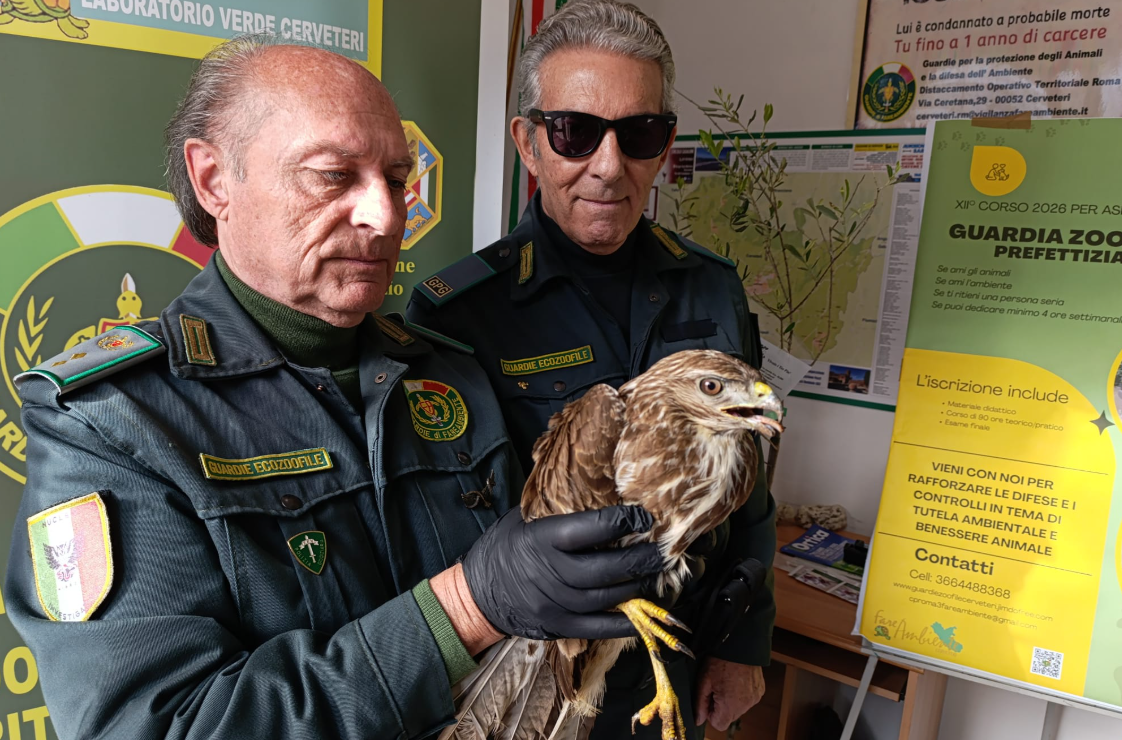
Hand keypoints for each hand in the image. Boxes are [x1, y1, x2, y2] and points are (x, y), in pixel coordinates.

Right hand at [461, 505, 662, 640]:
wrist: (477, 593)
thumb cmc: (505, 547)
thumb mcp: (525, 518)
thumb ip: (559, 511)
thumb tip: (600, 494)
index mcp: (543, 539)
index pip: (592, 528)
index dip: (624, 521)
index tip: (645, 516)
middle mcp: (551, 573)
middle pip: (608, 567)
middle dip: (641, 558)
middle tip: (663, 550)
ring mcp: (556, 603)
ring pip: (608, 596)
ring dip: (638, 585)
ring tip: (657, 574)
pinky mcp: (559, 627)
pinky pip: (600, 627)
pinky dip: (626, 621)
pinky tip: (645, 611)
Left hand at [694, 659, 764, 730]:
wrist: (740, 644)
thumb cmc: (720, 661)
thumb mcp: (704, 681)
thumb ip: (700, 704)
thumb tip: (698, 720)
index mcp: (730, 705)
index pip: (719, 725)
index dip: (711, 714)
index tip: (709, 698)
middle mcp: (745, 705)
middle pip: (729, 717)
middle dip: (721, 706)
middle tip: (717, 687)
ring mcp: (754, 698)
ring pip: (739, 708)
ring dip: (732, 700)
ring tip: (727, 681)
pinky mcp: (760, 690)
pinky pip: (748, 699)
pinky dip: (741, 693)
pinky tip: (737, 679)